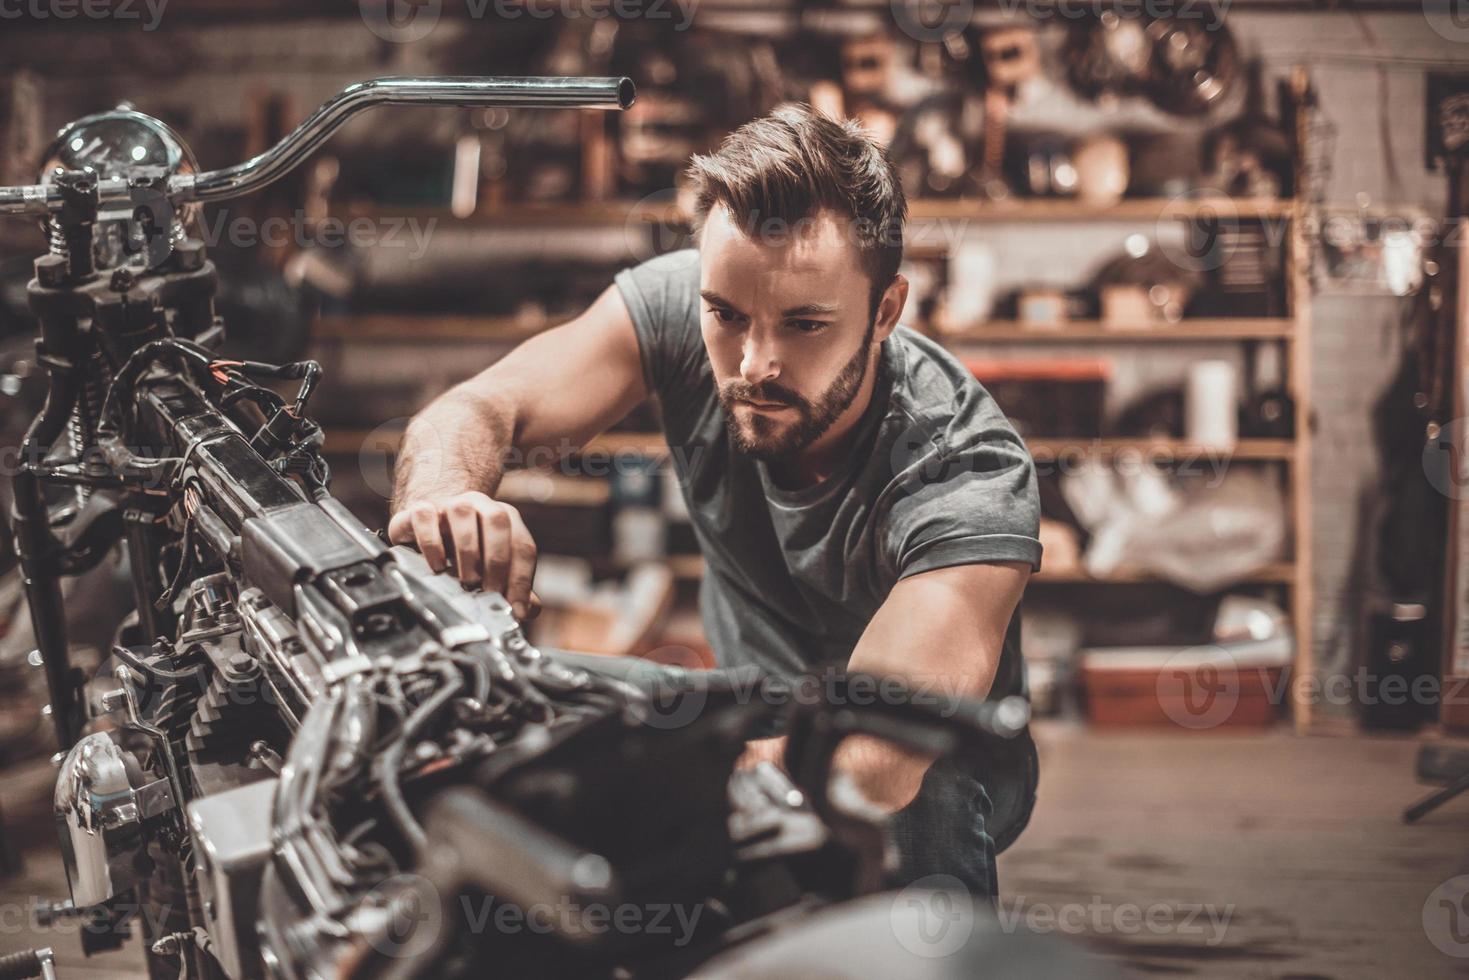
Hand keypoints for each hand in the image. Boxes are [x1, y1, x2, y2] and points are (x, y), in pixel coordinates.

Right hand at [388, 491, 540, 620]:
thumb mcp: (491, 570)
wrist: (428, 530)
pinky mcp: (420, 509)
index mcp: (505, 519)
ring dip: (467, 549)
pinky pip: (426, 516)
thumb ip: (513, 587)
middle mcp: (480, 505)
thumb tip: (527, 610)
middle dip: (497, 560)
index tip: (515, 608)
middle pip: (498, 520)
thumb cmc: (466, 553)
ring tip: (466, 580)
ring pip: (462, 512)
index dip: (522, 579)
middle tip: (490, 591)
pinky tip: (437, 566)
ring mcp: (450, 503)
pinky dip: (432, 542)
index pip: (523, 545)